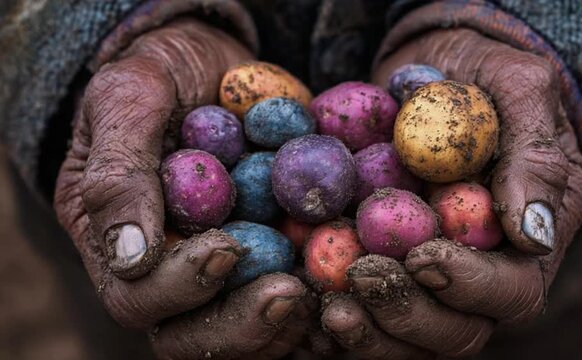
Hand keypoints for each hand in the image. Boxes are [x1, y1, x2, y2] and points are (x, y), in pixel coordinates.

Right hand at [54, 18, 314, 358]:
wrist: (216, 66)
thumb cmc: (162, 72)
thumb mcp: (129, 97)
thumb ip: (119, 170)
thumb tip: (130, 256)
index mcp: (118, 242)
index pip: (138, 298)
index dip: (182, 287)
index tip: (227, 246)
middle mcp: (168, 271)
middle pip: (193, 337)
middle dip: (242, 322)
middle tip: (289, 292)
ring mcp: (222, 270)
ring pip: (247, 332)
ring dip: (287, 322)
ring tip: (326, 287)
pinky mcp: (269, 257)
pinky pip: (291, 298)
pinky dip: (321, 296)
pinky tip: (349, 277)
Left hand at [321, 28, 581, 357]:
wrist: (426, 79)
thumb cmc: (481, 81)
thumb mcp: (518, 92)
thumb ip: (533, 154)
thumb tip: (531, 233)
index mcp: (522, 245)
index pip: (510, 292)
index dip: (468, 285)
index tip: (424, 253)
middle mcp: (473, 277)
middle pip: (453, 332)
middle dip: (407, 310)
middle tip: (363, 273)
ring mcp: (421, 281)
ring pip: (401, 340)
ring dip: (365, 331)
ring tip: (327, 301)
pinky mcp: (376, 270)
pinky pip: (355, 313)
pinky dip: (323, 316)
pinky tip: (299, 299)